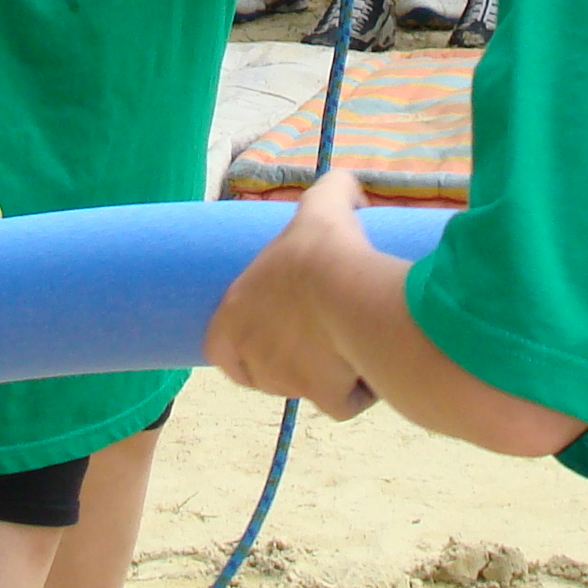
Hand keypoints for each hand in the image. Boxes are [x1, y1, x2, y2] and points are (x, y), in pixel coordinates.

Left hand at [205, 168, 380, 419]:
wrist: (348, 290)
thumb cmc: (320, 248)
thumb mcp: (320, 204)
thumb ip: (329, 190)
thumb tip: (347, 185)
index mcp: (232, 316)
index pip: (221, 346)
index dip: (245, 341)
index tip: (274, 327)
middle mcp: (251, 356)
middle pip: (264, 371)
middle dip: (287, 359)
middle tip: (316, 333)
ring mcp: (286, 382)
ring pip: (302, 387)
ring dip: (320, 375)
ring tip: (345, 346)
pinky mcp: (322, 399)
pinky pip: (339, 403)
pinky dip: (353, 392)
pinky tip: (367, 370)